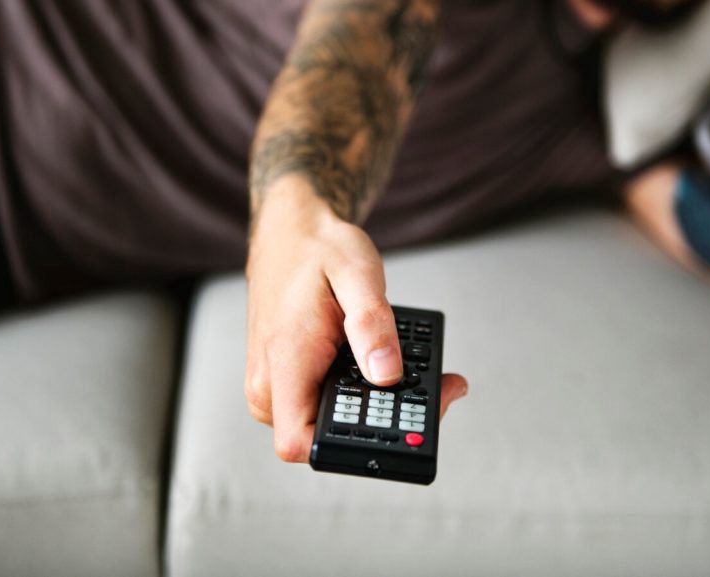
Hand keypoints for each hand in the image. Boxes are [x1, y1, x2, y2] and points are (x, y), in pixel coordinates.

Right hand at [245, 178, 468, 462]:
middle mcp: (271, 384)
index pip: (299, 444)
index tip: (400, 427)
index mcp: (285, 362)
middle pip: (324, 441)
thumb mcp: (357, 275)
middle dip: (385, 425)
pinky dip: (360, 394)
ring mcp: (276, 387)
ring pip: (326, 426)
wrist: (290, 231)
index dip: (350, 450)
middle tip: (438, 390)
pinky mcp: (286, 382)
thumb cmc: (318, 248)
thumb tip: (387, 375)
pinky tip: (388, 369)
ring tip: (423, 376)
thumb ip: (371, 325)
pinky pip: (322, 406)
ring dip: (377, 409)